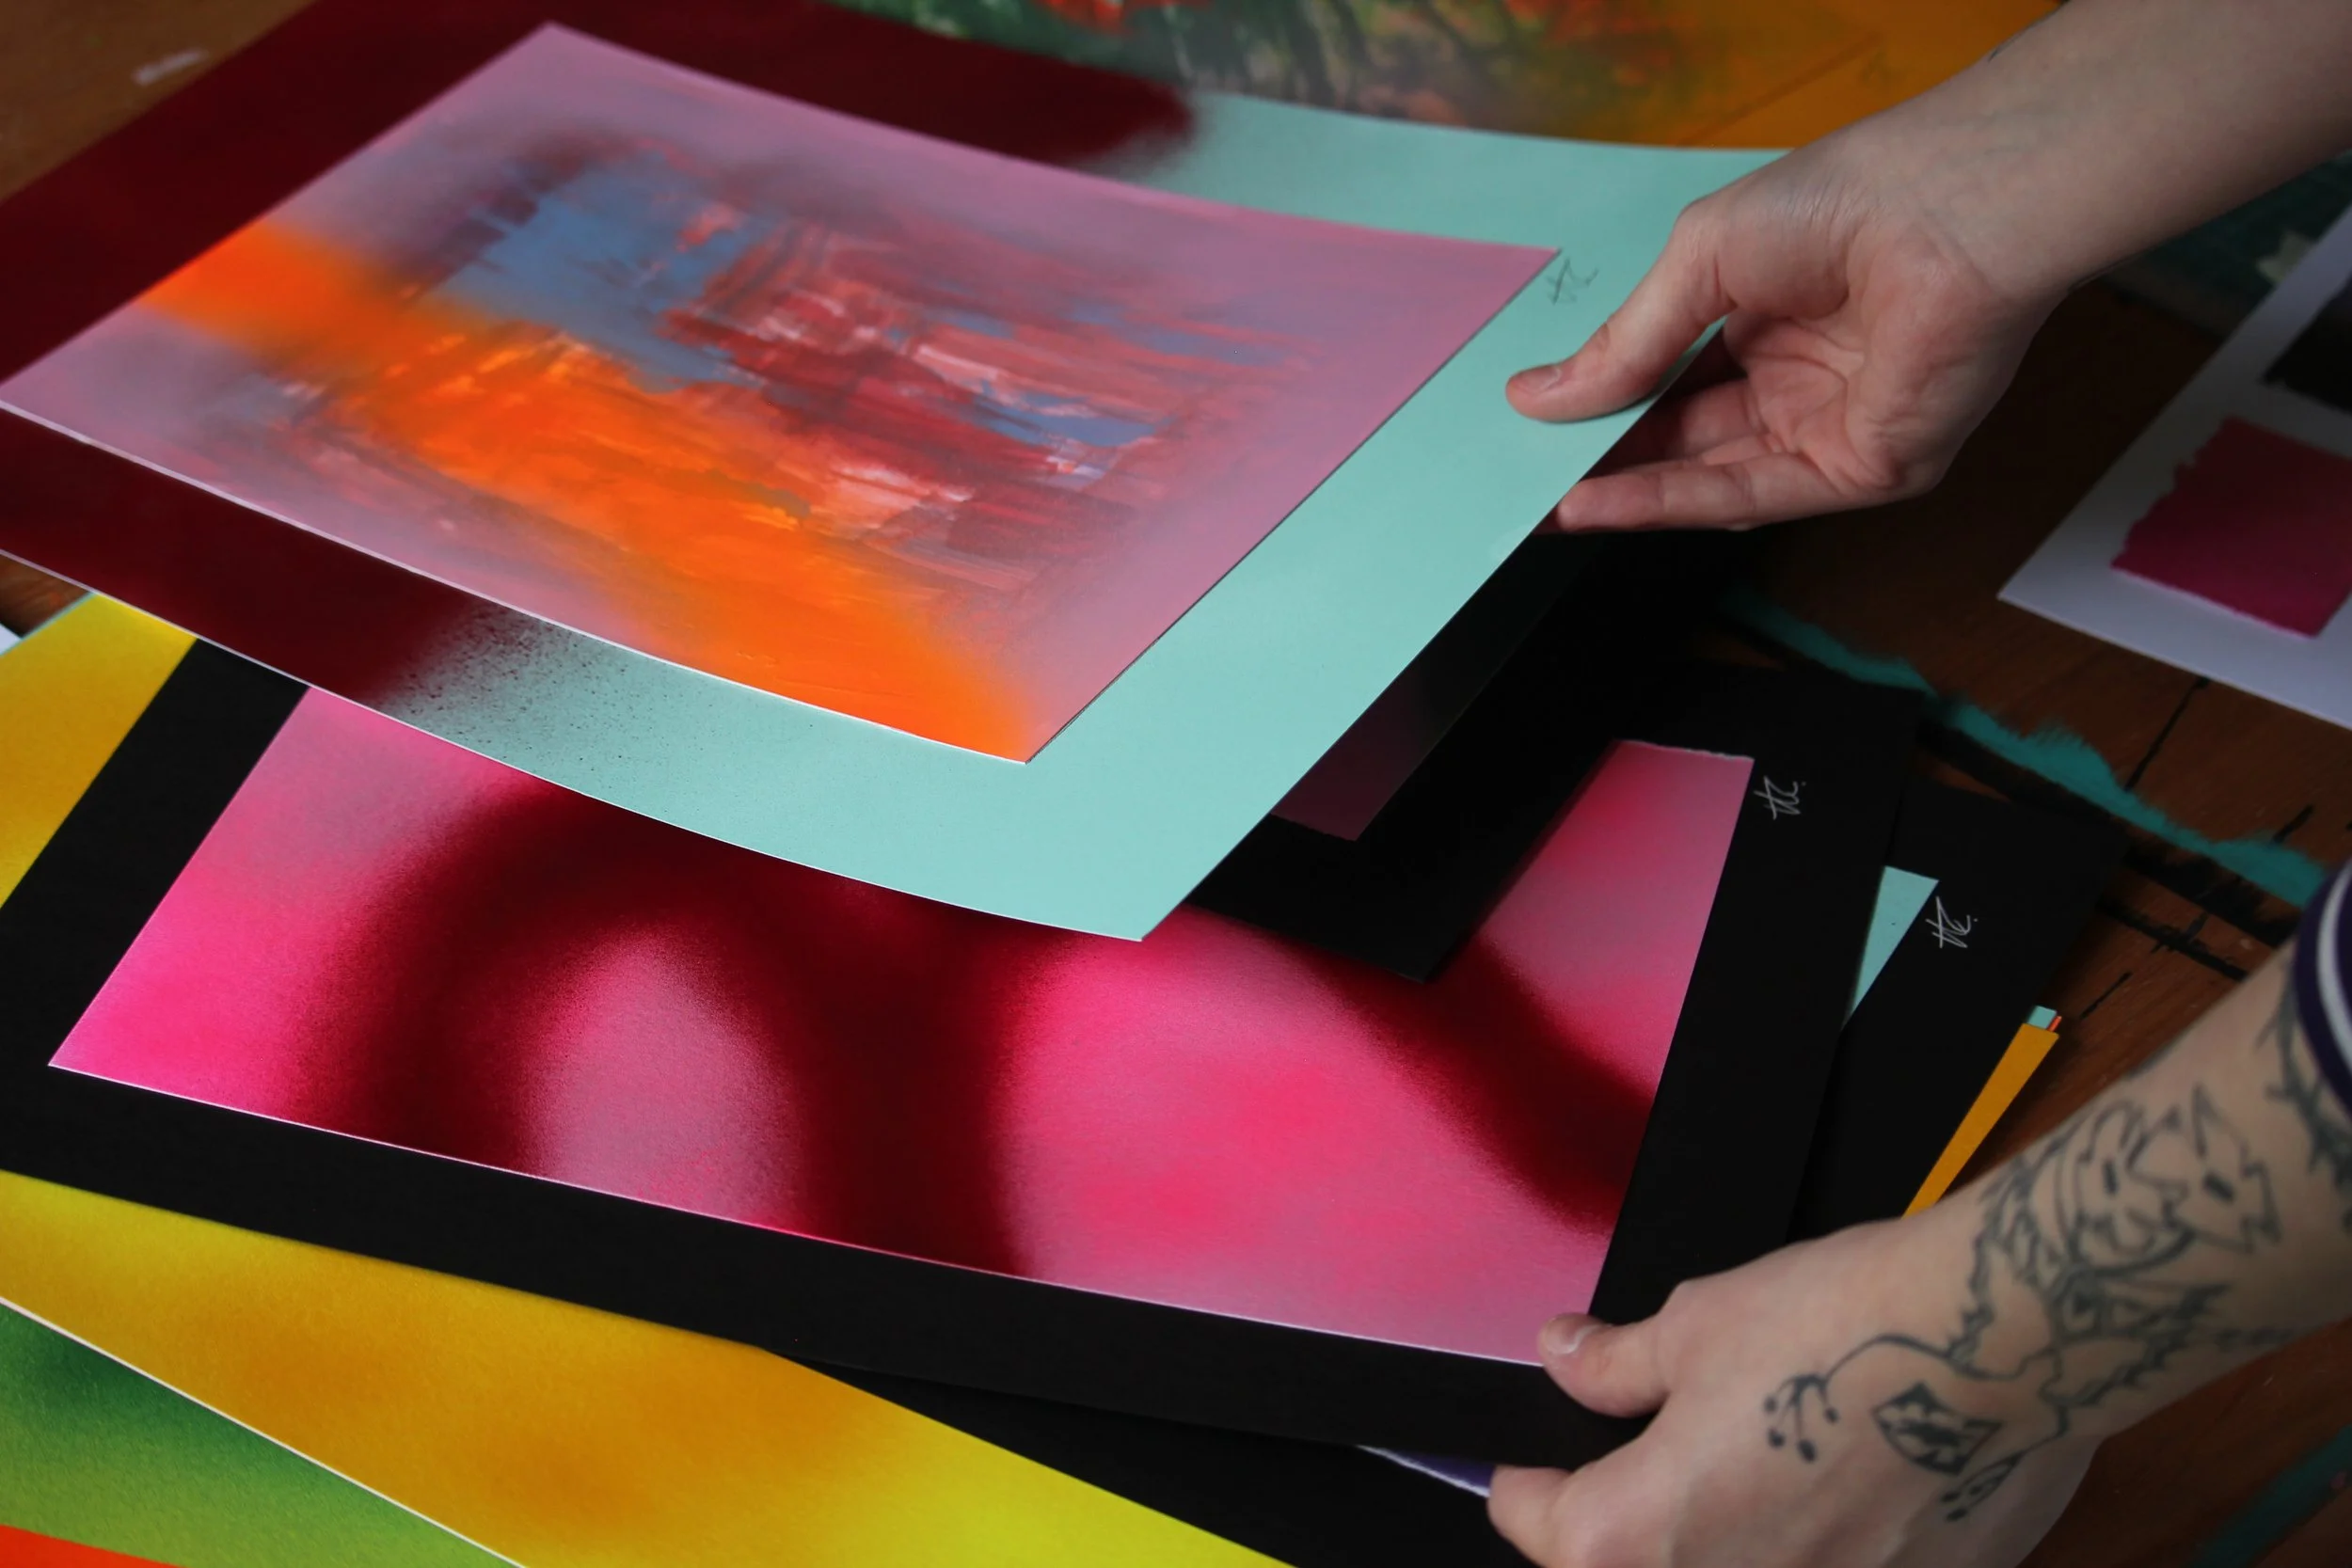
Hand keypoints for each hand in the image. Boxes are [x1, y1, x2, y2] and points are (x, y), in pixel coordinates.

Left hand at [1487, 1221, 2093, 1567]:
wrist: (2000, 1346)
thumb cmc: (1841, 1328)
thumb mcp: (1699, 1323)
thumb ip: (1619, 1364)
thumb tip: (1564, 1356)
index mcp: (1639, 1533)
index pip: (1539, 1527)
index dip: (1527, 1485)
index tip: (1527, 1472)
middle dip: (1622, 1528)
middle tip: (1638, 1474)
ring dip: (1723, 1542)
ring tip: (1751, 1478)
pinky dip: (1816, 1550)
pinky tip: (1836, 1501)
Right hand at [1506, 123, 2061, 531]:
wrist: (1947, 213)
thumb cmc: (1838, 203)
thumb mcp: (1697, 264)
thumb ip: (1626, 344)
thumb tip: (1536, 399)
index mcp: (1766, 314)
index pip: (1671, 377)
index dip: (1603, 405)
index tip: (1533, 425)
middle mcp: (1798, 378)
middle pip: (1685, 437)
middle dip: (1605, 459)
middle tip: (1523, 477)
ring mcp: (1831, 428)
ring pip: (1710, 477)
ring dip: (1624, 493)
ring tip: (1541, 501)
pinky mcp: (1863, 470)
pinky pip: (1752, 495)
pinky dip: (1669, 505)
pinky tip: (1598, 505)